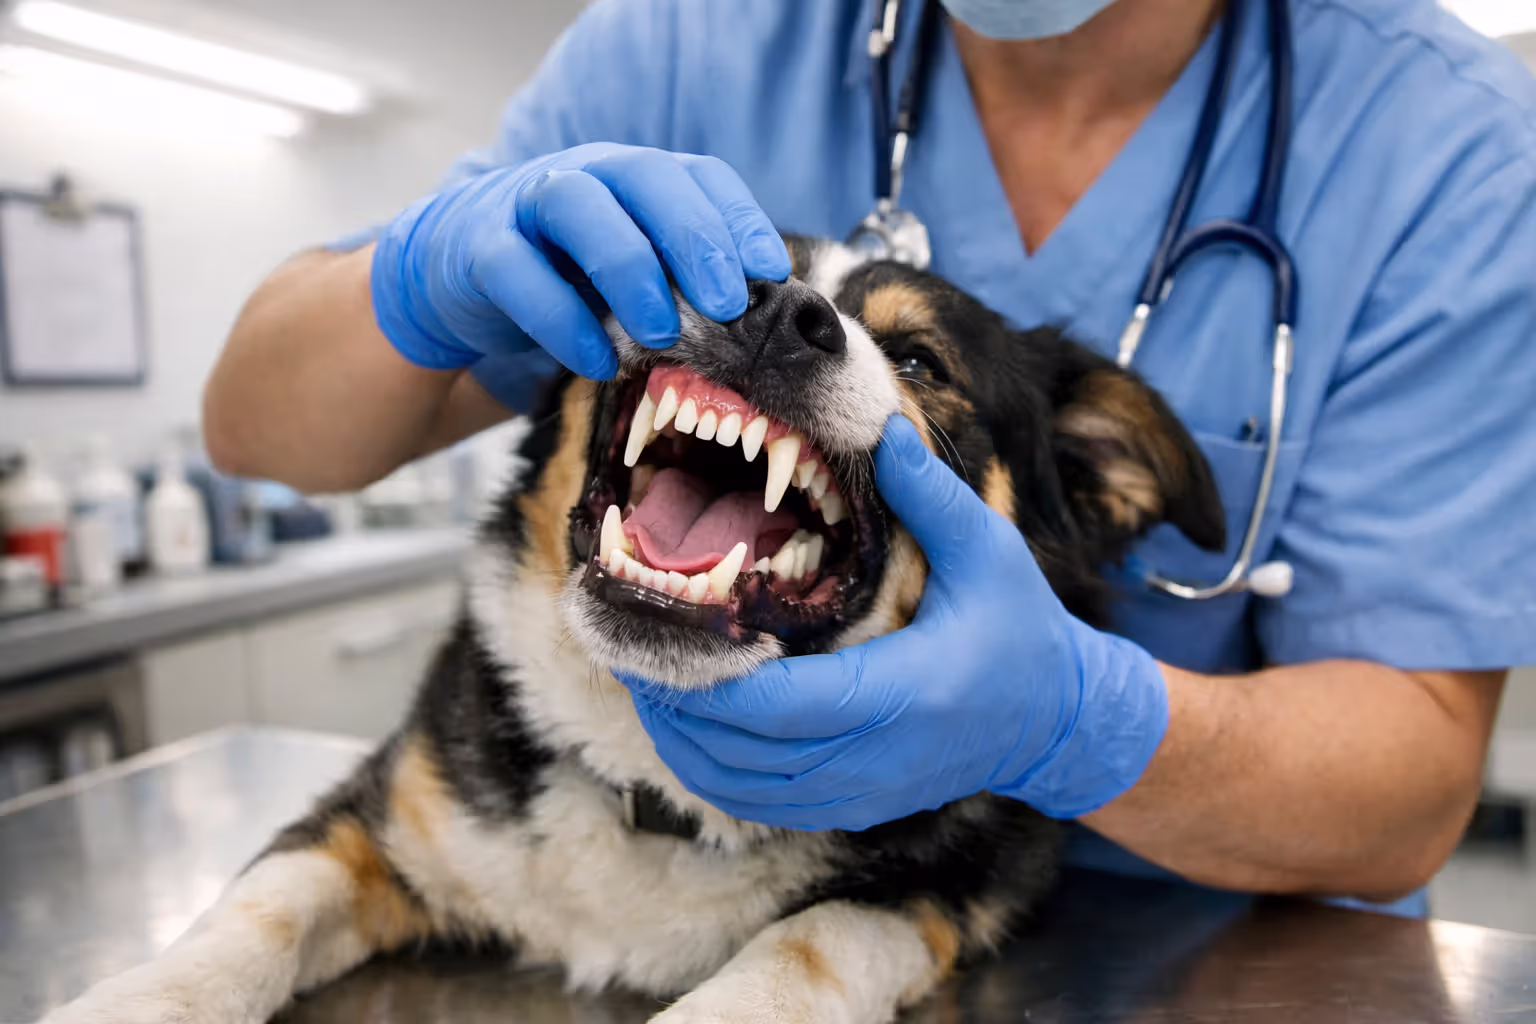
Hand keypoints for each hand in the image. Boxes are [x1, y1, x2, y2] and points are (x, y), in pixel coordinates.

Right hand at [370, 143, 790, 378]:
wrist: (455, 282)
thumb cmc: (565, 280)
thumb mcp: (632, 279)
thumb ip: (683, 289)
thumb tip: (762, 329)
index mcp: (634, 177)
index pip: (698, 175)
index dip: (739, 218)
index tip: (773, 274)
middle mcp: (585, 173)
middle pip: (644, 178)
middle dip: (693, 239)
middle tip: (728, 305)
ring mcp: (525, 203)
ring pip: (577, 207)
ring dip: (627, 269)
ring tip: (662, 334)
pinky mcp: (478, 249)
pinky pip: (518, 271)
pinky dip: (561, 320)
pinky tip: (596, 363)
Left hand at [621, 416, 1169, 829]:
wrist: (1054, 721)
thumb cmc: (1021, 631)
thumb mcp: (989, 552)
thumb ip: (930, 495)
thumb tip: (882, 429)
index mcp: (905, 694)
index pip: (780, 704)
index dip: (709, 679)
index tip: (663, 630)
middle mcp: (875, 758)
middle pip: (741, 751)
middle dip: (673, 703)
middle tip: (624, 645)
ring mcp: (860, 794)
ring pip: (738, 787)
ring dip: (680, 739)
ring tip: (644, 679)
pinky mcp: (852, 808)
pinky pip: (759, 805)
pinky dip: (710, 770)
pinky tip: (687, 725)